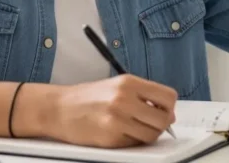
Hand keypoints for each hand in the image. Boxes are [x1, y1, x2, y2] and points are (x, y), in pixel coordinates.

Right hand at [51, 75, 177, 147]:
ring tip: (135, 128)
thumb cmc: (88, 97)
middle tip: (151, 123)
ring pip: (152, 135)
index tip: (163, 110)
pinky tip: (120, 133)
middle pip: (164, 119)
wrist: (59, 108)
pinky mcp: (110, 138)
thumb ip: (144, 96)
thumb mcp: (118, 86)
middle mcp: (124, 99)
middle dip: (161, 124)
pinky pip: (134, 144)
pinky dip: (132, 141)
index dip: (169, 107)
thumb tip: (170, 114)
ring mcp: (117, 120)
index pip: (168, 97)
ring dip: (148, 134)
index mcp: (129, 83)